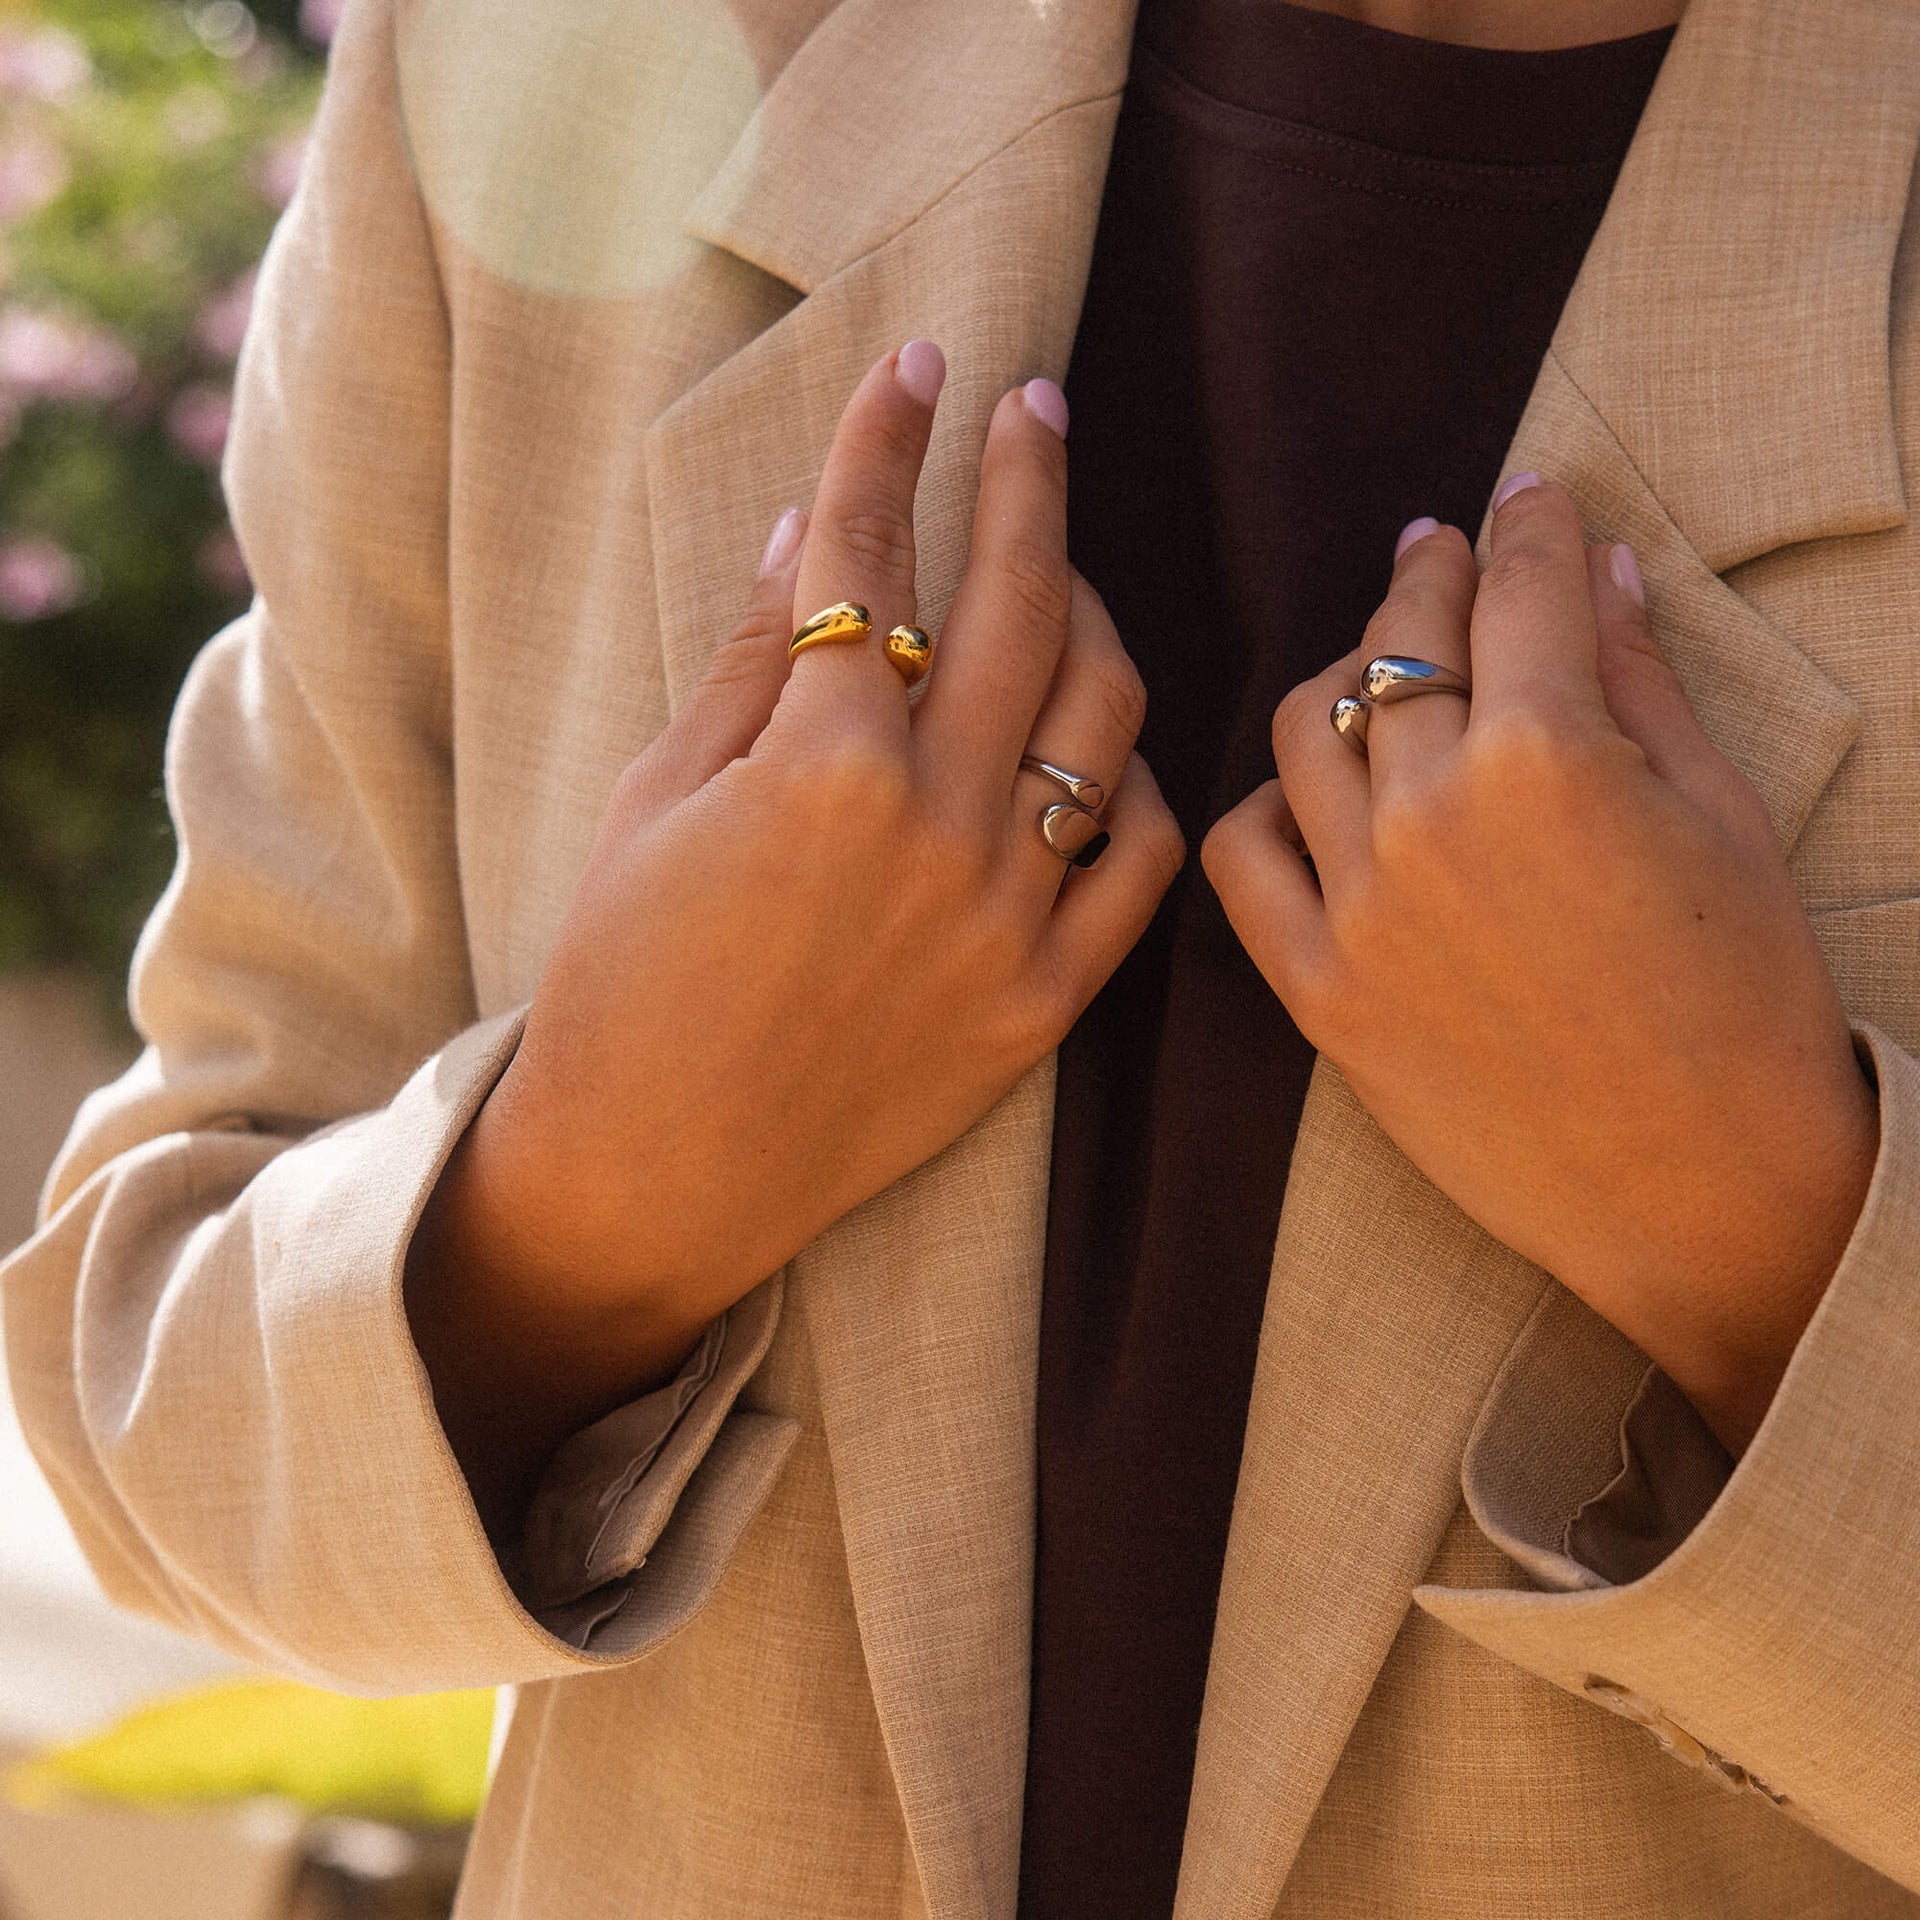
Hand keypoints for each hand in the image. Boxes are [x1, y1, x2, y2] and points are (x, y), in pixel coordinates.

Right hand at [407, 343, 1181, 1535]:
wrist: (660, 1168)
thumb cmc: (625, 980)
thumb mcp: (659, 800)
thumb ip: (756, 661)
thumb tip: (813, 530)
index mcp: (825, 769)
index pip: (875, 555)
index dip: (889, 440)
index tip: (915, 363)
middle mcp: (937, 830)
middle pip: (1022, 604)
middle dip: (1029, 480)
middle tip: (1031, 409)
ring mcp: (1006, 920)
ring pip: (1106, 713)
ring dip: (1090, 612)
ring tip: (1056, 576)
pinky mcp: (1042, 1003)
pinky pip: (1140, 859)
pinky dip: (1134, 779)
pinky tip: (1099, 743)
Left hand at [1203, 477, 1876, 1453]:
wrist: (1705, 1186)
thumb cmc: (1746, 1001)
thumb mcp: (1718, 814)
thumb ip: (1637, 680)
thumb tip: (1599, 570)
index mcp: (1549, 756)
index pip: (1519, 590)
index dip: (1526, 527)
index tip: (1523, 501)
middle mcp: (1432, 818)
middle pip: (1397, 646)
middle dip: (1430, 578)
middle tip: (1443, 557)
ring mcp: (1362, 908)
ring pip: (1304, 731)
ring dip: (1343, 678)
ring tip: (1382, 674)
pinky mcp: (1321, 993)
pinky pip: (1241, 857)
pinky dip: (1268, 807)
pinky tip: (1314, 799)